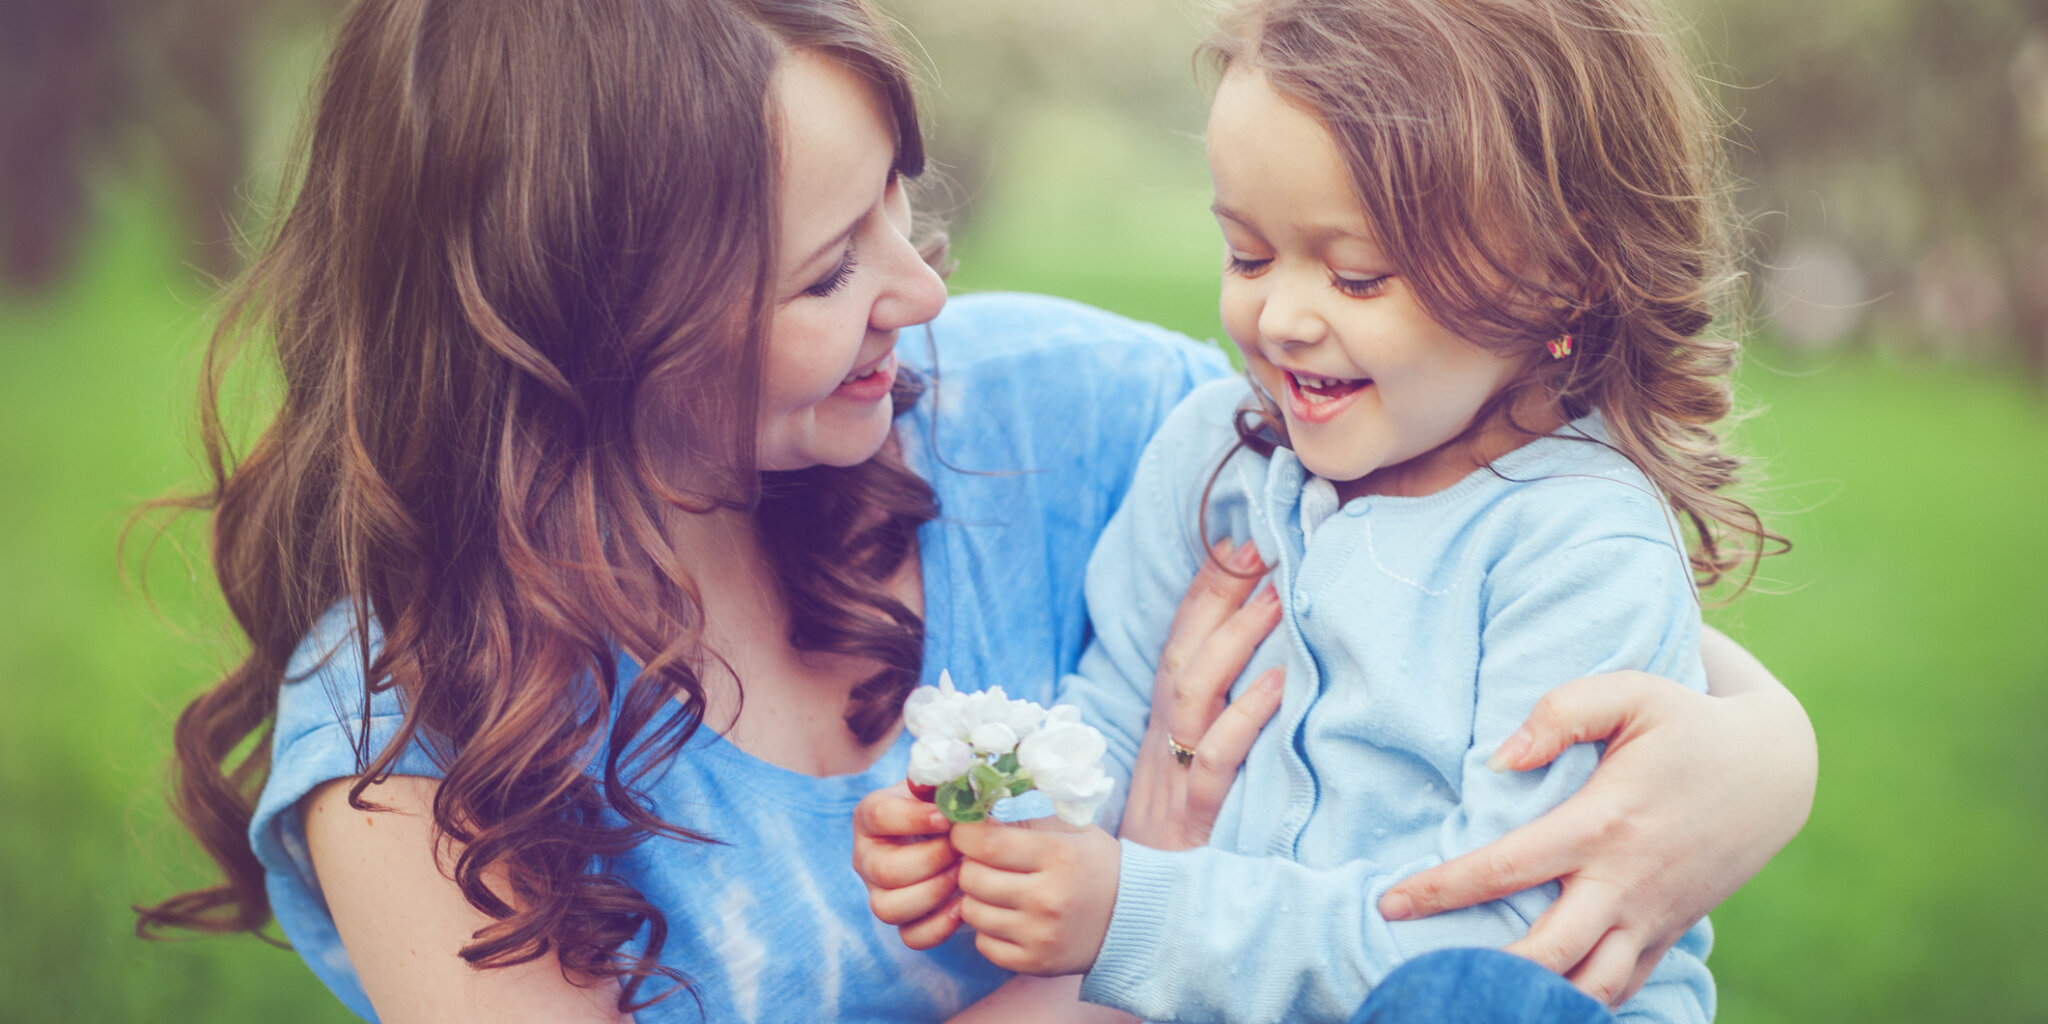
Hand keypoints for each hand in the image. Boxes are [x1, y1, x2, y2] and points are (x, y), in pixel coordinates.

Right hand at [852, 781, 964, 949]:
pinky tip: (963, 905)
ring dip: (932, 893)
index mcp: (872, 815)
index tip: (948, 818)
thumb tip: (942, 769)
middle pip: (883, 870)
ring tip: (962, 876)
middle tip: (961, 851)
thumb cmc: (953, 805)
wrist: (966, 837)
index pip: (878, 815)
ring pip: (888, 908)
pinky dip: (939, 926)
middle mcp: (866, 857)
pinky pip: (911, 937)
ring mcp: (879, 893)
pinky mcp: (902, 921)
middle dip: (930, 861)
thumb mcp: (946, 785)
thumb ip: (944, 775)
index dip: (914, 818)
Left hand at [952, 820, 1123, 975]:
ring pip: (972, 912)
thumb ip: (1023, 820)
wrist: (1134, 920)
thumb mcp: (1070, 831)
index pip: (987, 843)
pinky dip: (987, 930)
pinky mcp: (1036, 963)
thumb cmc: (1096, 866)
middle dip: (968, 864)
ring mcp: (1041, 935)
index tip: (964, 831)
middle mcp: (1049, 898)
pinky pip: (983, 945)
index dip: (964, 834)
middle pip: (972, 878)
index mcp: (1059, 856)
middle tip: (981, 861)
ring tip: (995, 889)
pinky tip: (1006, 917)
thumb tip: (974, 811)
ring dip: (975, 897)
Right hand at [1119, 539, 1284, 850]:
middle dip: (1217, 597)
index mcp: (1159, 731)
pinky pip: (1217, 759)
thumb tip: (1262, 673)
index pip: (1176, 646)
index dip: (1203, 594)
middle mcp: (1161, 744)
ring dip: (1236, 639)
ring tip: (1276, 595)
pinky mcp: (1197, 817)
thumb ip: (1210, 730)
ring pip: (1194, 693)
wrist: (1135, 922)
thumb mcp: (1184, 781)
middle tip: (1260, 548)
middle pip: (1182, 654)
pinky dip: (1246, 717)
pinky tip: (1279, 684)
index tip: (1236, 543)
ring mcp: (1175, 777)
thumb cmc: (1176, 848)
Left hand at [1378, 670, 1816, 1005]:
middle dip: (1487, 973)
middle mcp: (1626, 882)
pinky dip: (1584, 1001)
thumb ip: (1561, 712)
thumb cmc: (1688, 722)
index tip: (1390, 904)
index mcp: (1602, 824)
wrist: (1776, 767)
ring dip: (1539, 1001)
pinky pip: (1624, 985)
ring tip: (1480, 994)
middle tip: (1428, 972)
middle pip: (1548, 953)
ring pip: (1593, 989)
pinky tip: (1541, 1000)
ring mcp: (1653, 915)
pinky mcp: (1671, 930)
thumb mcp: (1632, 691)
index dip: (1441, 890)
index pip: (1505, 869)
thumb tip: (1500, 759)